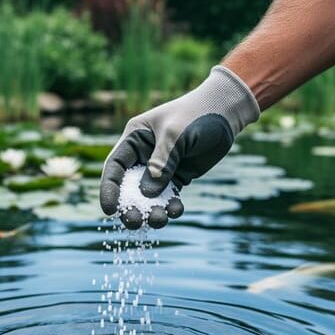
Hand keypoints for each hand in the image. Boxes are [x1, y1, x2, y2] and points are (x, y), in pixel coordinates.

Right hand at [99, 65, 259, 228]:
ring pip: (149, 196)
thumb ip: (160, 163)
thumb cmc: (195, 115)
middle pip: (129, 186)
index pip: (114, 167)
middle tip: (135, 221)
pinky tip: (176, 210)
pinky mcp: (177, 177)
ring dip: (151, 210)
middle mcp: (143, 155)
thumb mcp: (175, 135)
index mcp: (134, 139)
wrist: (225, 113)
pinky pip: (169, 197)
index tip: (109, 210)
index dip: (109, 189)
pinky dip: (170, 206)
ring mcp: (160, 168)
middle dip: (130, 206)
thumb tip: (147, 194)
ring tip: (160, 219)